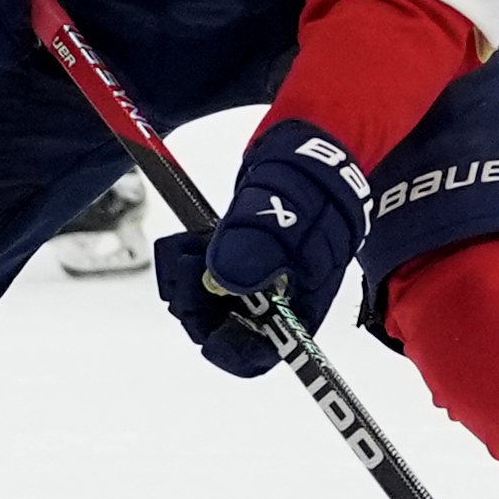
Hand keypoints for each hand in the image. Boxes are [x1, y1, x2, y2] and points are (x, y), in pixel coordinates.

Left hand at [155, 120, 370, 377]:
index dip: (231, 348)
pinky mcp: (240, 263)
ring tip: (186, 251)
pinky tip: (190, 245)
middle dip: (200, 309)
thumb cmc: (311, 179)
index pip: (266, 353)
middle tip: (186, 270)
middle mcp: (282, 301)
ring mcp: (260, 282)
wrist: (309, 144)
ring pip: (214, 310)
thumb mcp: (286, 207)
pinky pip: (207, 284)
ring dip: (190, 287)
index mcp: (304, 302)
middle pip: (232, 334)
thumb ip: (258, 244)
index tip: (203, 323)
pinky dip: (191, 269)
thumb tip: (225, 281)